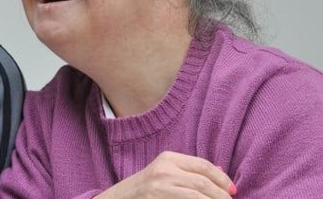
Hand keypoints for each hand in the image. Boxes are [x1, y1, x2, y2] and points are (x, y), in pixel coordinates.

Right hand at [94, 151, 235, 197]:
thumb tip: (222, 173)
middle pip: (203, 183)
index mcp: (168, 158)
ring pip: (197, 196)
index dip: (222, 179)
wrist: (121, 198)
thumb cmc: (147, 186)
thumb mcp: (165, 171)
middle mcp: (164, 171)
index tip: (233, 190)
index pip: (203, 166)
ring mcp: (159, 188)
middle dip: (221, 195)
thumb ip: (190, 170)